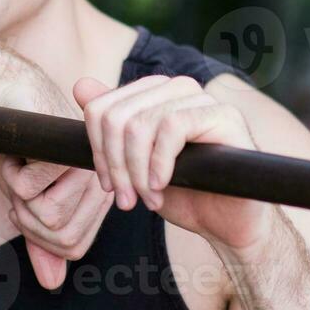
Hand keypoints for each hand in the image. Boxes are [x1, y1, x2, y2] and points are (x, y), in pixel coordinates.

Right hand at [0, 61, 103, 288]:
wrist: (8, 93)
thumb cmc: (20, 146)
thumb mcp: (31, 201)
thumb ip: (44, 240)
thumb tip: (53, 284)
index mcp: (97, 194)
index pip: (71, 247)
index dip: (39, 236)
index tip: (25, 204)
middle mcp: (100, 183)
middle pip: (60, 237)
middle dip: (25, 219)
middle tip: (18, 183)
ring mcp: (87, 168)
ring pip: (46, 218)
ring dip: (18, 198)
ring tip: (20, 166)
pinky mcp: (68, 154)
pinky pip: (31, 192)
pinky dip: (12, 175)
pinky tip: (18, 152)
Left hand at [73, 75, 276, 253]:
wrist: (229, 224)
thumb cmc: (186, 193)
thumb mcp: (136, 162)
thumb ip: (111, 125)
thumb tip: (81, 85)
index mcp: (154, 94)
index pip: (101, 108)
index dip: (96, 151)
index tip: (109, 185)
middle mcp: (177, 89)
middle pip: (116, 117)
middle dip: (115, 166)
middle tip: (126, 199)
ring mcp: (202, 99)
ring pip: (141, 124)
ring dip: (137, 172)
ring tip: (147, 199)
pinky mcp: (224, 115)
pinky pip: (172, 127)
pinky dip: (159, 163)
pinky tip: (162, 186)